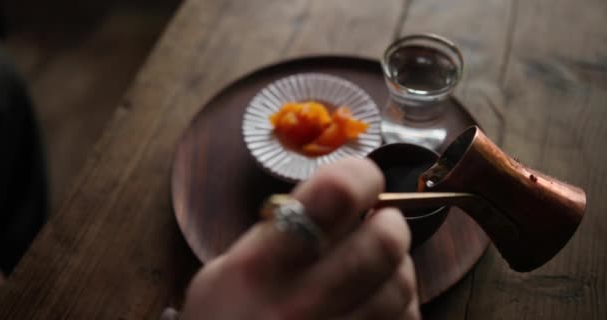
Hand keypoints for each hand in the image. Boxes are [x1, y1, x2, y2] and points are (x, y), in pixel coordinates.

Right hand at [181, 158, 419, 319]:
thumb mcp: (225, 271)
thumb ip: (276, 230)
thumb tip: (340, 195)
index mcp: (260, 269)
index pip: (335, 196)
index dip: (361, 177)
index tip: (363, 180)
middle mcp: (301, 306)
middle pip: (384, 242)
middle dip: (389, 223)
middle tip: (377, 223)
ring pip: (402, 284)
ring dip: (395, 266)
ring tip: (372, 269)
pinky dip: (399, 306)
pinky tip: (375, 304)